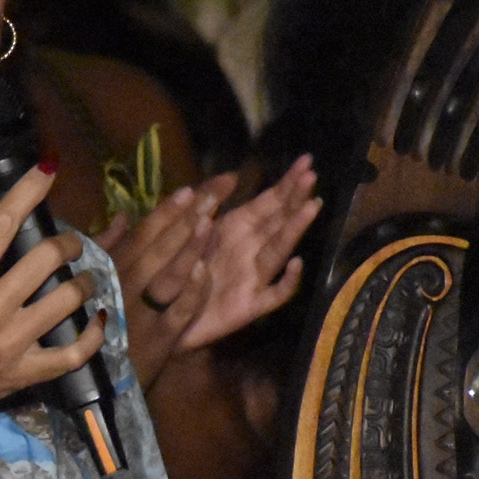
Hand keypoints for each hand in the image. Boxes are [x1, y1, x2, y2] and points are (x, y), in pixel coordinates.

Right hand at [0, 164, 102, 471]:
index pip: (2, 225)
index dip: (29, 191)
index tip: (48, 170)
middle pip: (45, 259)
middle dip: (67, 243)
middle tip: (71, 244)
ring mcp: (10, 345)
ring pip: (67, 300)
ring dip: (83, 281)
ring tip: (83, 277)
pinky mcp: (25, 374)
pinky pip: (74, 353)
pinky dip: (93, 334)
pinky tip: (97, 318)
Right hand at [101, 178, 218, 386]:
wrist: (91, 385)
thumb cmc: (85, 328)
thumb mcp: (87, 284)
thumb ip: (104, 250)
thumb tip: (123, 217)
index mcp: (107, 272)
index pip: (141, 236)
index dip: (166, 212)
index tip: (189, 190)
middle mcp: (122, 288)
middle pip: (159, 248)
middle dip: (188, 218)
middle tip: (216, 193)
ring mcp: (140, 315)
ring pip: (169, 276)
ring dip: (190, 248)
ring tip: (210, 222)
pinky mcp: (157, 341)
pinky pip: (178, 312)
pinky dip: (191, 292)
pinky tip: (203, 271)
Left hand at [180, 155, 317, 350]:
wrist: (165, 316)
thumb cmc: (180, 272)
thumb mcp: (189, 232)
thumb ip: (207, 204)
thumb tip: (230, 175)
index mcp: (236, 230)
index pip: (268, 202)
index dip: (286, 183)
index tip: (306, 161)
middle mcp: (250, 250)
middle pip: (278, 221)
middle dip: (295, 198)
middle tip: (312, 175)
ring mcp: (253, 278)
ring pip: (279, 250)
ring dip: (294, 229)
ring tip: (311, 207)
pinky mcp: (251, 306)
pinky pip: (275, 294)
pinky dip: (287, 281)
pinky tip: (295, 264)